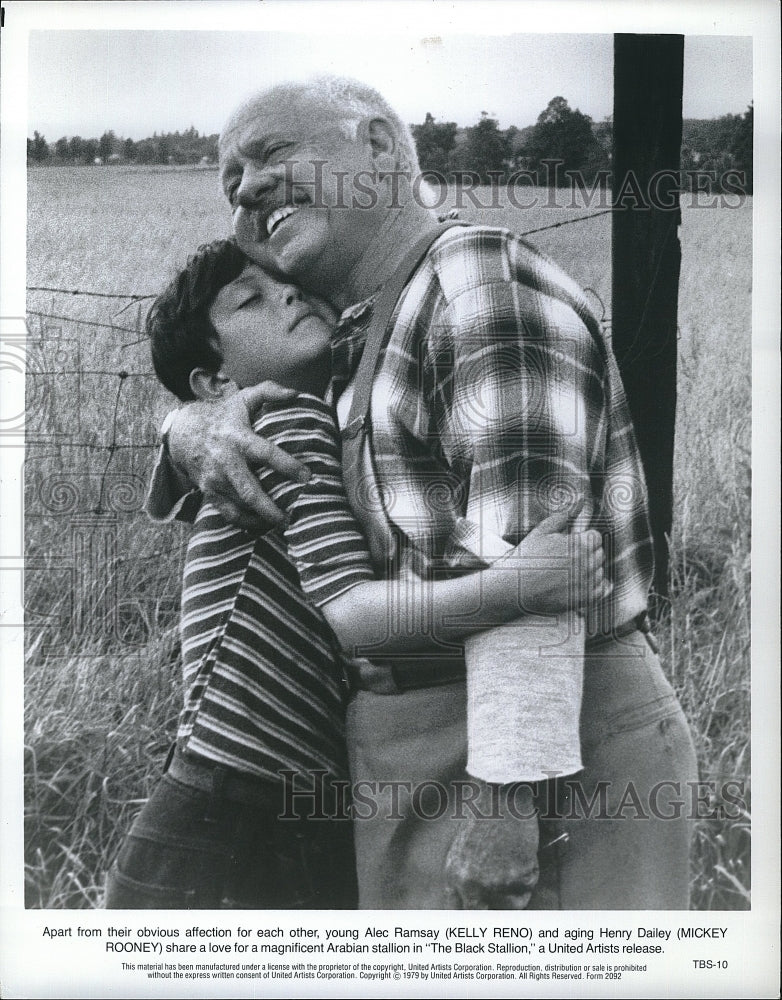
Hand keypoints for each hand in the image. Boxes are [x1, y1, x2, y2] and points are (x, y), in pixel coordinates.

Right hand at [166, 382, 310, 528]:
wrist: (181, 432)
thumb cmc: (221, 415)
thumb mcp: (243, 398)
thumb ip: (269, 391)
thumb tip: (296, 394)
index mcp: (238, 438)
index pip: (266, 454)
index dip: (288, 466)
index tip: (308, 477)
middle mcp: (225, 462)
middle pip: (250, 491)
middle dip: (271, 509)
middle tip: (292, 518)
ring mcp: (215, 479)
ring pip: (240, 506)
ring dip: (261, 518)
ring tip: (283, 523)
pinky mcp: (209, 492)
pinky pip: (228, 514)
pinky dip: (246, 522)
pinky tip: (262, 525)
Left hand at [444, 781, 538, 908]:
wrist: (501, 796)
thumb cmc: (487, 819)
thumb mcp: (464, 851)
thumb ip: (466, 881)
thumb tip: (477, 909)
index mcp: (453, 876)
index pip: (458, 914)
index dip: (472, 919)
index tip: (484, 919)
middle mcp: (469, 885)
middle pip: (481, 919)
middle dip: (495, 914)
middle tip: (505, 903)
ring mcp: (492, 884)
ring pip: (511, 907)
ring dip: (517, 891)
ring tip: (514, 861)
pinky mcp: (514, 878)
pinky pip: (527, 890)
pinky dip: (530, 875)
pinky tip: (522, 852)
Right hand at [496, 509, 609, 615]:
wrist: (515, 587)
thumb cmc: (527, 557)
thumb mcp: (543, 530)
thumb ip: (564, 514)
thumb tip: (581, 499)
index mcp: (579, 544)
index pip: (595, 537)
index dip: (582, 539)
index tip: (569, 544)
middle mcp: (587, 563)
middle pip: (599, 553)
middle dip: (586, 553)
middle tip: (566, 558)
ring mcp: (587, 582)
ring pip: (600, 570)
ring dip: (589, 569)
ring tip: (568, 571)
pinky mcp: (585, 598)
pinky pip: (602, 589)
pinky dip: (595, 586)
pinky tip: (581, 583)